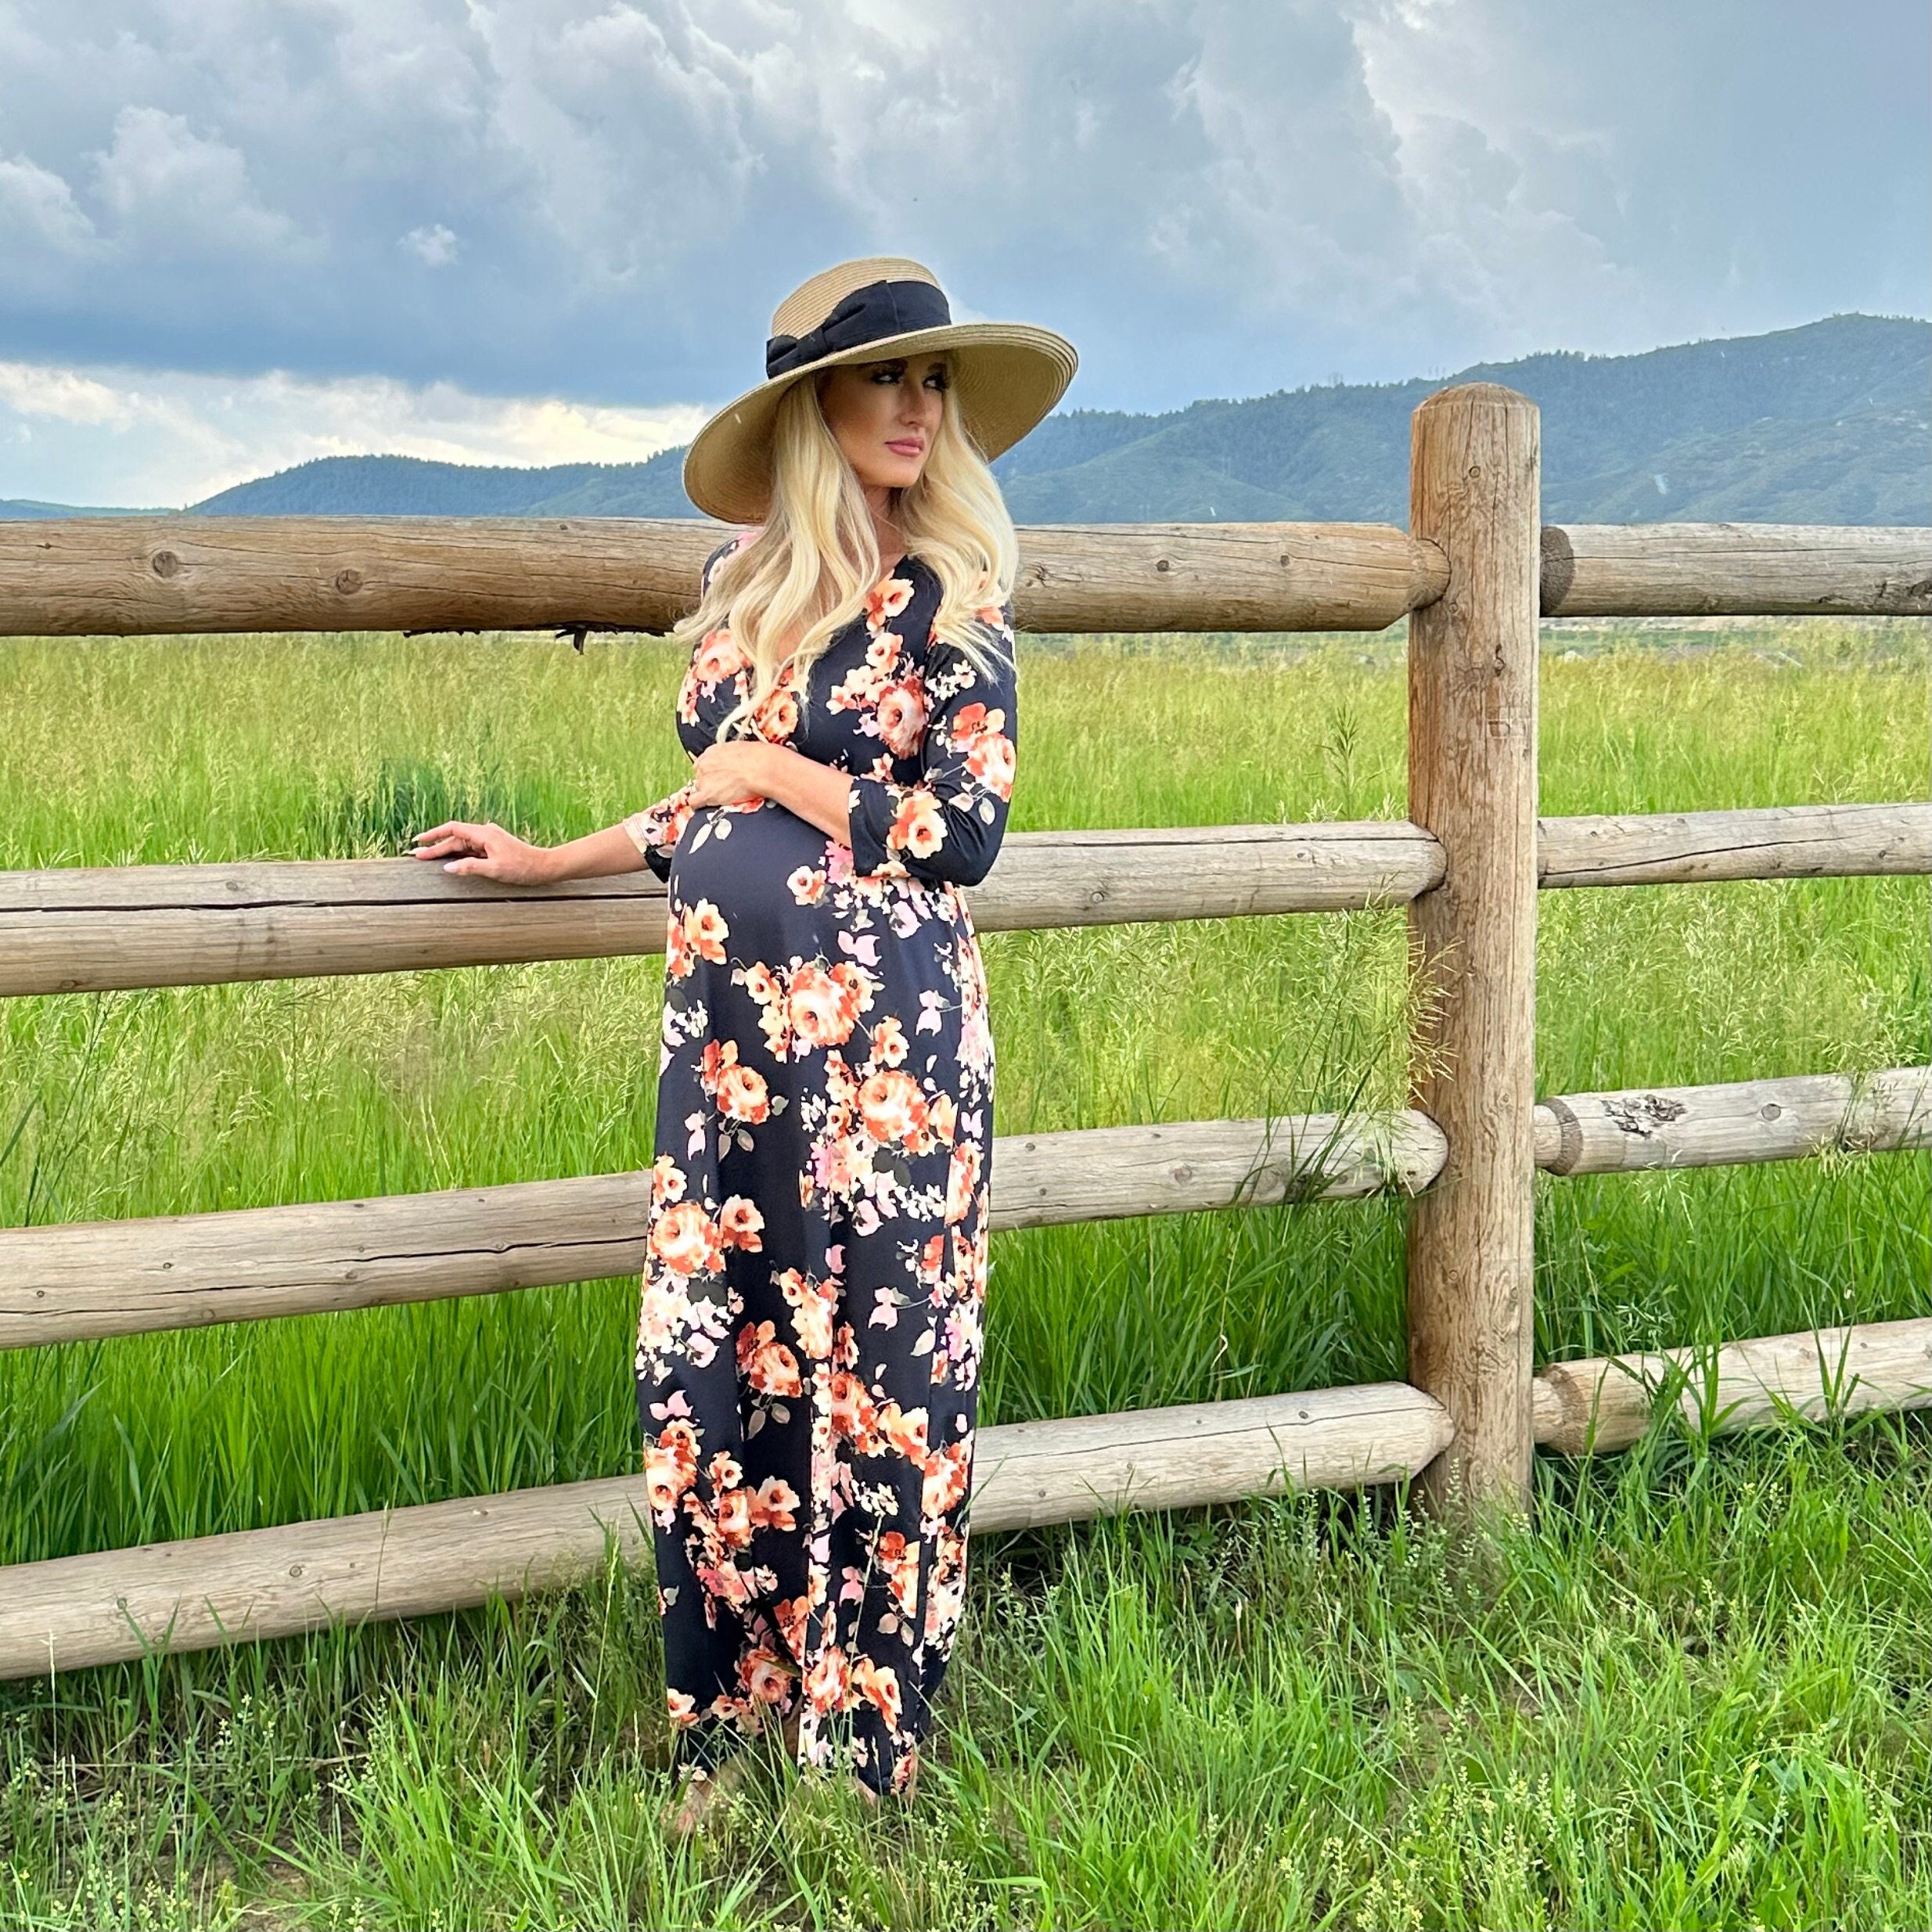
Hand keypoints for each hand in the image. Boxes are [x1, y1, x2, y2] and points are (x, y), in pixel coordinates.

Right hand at [409, 819, 557, 882]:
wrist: (544, 867)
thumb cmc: (522, 868)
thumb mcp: (495, 870)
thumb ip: (470, 867)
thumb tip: (447, 867)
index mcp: (484, 834)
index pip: (453, 829)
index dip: (434, 834)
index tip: (419, 841)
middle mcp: (485, 834)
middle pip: (455, 839)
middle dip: (436, 847)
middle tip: (416, 856)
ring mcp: (490, 840)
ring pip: (462, 845)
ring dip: (446, 852)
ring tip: (427, 859)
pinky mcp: (493, 848)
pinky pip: (471, 850)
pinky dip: (458, 855)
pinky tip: (448, 861)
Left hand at [689, 741, 775, 808]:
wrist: (760, 768)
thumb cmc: (758, 758)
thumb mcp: (741, 749)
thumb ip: (731, 756)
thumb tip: (736, 760)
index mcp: (712, 752)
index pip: (703, 764)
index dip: (710, 773)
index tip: (717, 777)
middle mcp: (704, 764)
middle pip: (700, 778)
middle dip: (710, 783)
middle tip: (724, 788)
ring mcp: (704, 780)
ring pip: (699, 790)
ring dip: (708, 794)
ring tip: (723, 797)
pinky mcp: (708, 794)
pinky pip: (694, 802)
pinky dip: (698, 806)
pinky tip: (704, 807)